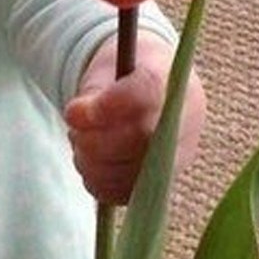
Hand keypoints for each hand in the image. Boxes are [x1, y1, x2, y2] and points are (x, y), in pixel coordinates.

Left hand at [65, 33, 205, 204]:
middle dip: (92, 137)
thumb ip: (95, 90)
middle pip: (135, 140)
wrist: (149, 93)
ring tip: (82, 139)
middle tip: (74, 126)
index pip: (146, 94)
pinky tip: (92, 160)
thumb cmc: (125, 76)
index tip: (75, 110)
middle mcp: (183, 124)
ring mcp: (175, 159)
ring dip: (91, 159)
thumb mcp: (109, 65)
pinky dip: (97, 178)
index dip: (108, 106)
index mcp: (173, 81)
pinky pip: (121, 193)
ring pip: (127, 172)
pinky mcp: (158, 185)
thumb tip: (77, 115)